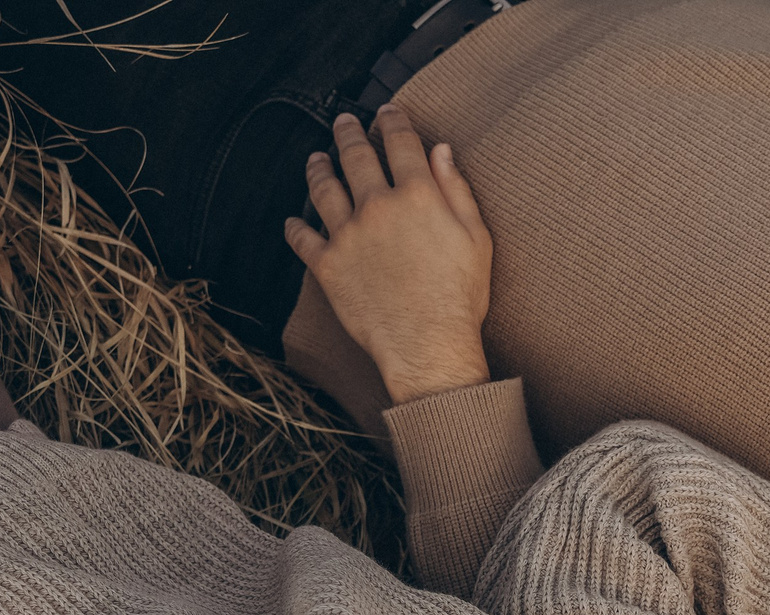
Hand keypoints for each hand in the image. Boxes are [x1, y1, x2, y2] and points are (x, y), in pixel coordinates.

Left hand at [284, 106, 492, 406]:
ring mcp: (348, 235)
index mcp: (418, 196)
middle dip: (349, 132)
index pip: (401, 143)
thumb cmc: (461, 298)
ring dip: (318, 168)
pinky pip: (302, 238)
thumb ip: (457, 191)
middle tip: (345, 121)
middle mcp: (378, 206)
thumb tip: (441, 152)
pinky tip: (292, 221)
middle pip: (356, 156)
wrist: (429, 346)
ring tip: (316, 159)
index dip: (394, 121)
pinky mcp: (328, 265)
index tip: (388, 112)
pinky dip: (295, 227)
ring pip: (323, 188)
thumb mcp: (476, 239)